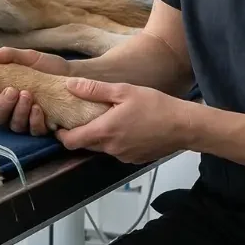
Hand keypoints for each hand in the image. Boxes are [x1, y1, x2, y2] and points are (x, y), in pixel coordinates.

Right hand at [0, 47, 74, 134]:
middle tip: (12, 91)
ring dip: (18, 112)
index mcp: (2, 95)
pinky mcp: (42, 127)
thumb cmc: (47, 67)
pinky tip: (38, 109)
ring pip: (14, 125)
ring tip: (27, 95)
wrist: (74, 75)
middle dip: (2, 106)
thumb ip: (8, 55)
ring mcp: (26, 121)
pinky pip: (33, 131)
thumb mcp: (28, 57)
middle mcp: (11, 111)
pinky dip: (34, 121)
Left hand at [55, 78, 190, 162]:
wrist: (185, 126)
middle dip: (80, 133)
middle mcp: (111, 148)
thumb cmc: (155, 105)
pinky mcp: (135, 159)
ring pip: (102, 148)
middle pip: (85, 145)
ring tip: (107, 118)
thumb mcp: (123, 90)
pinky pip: (117, 151)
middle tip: (81, 117)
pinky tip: (126, 127)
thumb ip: (94, 90)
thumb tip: (69, 85)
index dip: (61, 135)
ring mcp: (123, 156)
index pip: (71, 142)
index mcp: (104, 131)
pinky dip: (116, 141)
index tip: (60, 124)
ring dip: (100, 136)